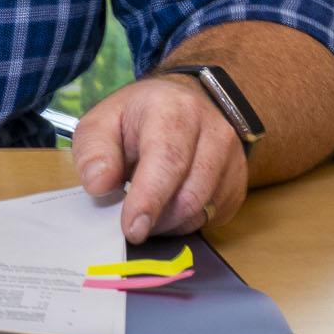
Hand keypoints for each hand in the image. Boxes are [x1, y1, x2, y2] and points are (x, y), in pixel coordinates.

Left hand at [72, 74, 249, 244]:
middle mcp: (214, 131)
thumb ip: (94, 151)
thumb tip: (98, 185)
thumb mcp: (102, 122)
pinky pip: (213, 217)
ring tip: (145, 209)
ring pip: (203, 209)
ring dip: (169, 222)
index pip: (167, 160)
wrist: (183, 105)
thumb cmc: (137, 117)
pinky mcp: (239, 183)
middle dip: (156, 218)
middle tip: (130, 222)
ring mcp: (233, 158)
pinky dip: (186, 222)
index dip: (149, 199)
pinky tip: (167, 207)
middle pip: (190, 193)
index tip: (131, 228)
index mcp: (174, 110)